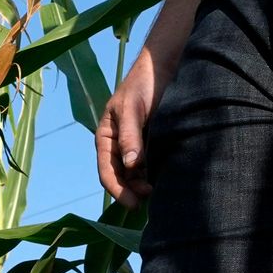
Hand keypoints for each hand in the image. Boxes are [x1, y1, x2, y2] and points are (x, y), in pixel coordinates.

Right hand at [97, 29, 181, 202]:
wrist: (162, 69)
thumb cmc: (141, 85)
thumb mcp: (131, 108)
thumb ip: (130, 135)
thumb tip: (131, 165)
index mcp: (106, 139)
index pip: (106, 172)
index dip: (118, 191)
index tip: (133, 203)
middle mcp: (119, 146)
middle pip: (121, 179)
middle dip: (132, 191)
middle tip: (151, 197)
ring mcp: (135, 147)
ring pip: (136, 176)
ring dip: (144, 185)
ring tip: (160, 189)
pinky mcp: (152, 145)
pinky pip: (150, 166)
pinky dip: (155, 175)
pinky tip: (166, 178)